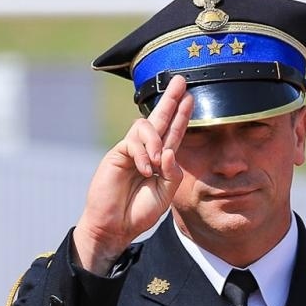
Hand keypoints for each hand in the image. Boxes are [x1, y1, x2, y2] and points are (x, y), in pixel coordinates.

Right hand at [72, 75, 192, 272]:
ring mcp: (131, 150)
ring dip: (155, 141)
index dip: (182, 115)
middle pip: (160, 117)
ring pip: (145, 126)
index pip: (174, 132)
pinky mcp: (117, 153)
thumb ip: (172, 173)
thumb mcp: (165, 194)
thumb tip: (168, 150)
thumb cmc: (140, 211)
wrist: (115, 225)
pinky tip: (144, 170)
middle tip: (181, 80)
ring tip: (156, 163)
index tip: (190, 97)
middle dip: (171, 99)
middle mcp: (147, 150)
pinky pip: (132, 142)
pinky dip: (142, 154)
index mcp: (161, 160)